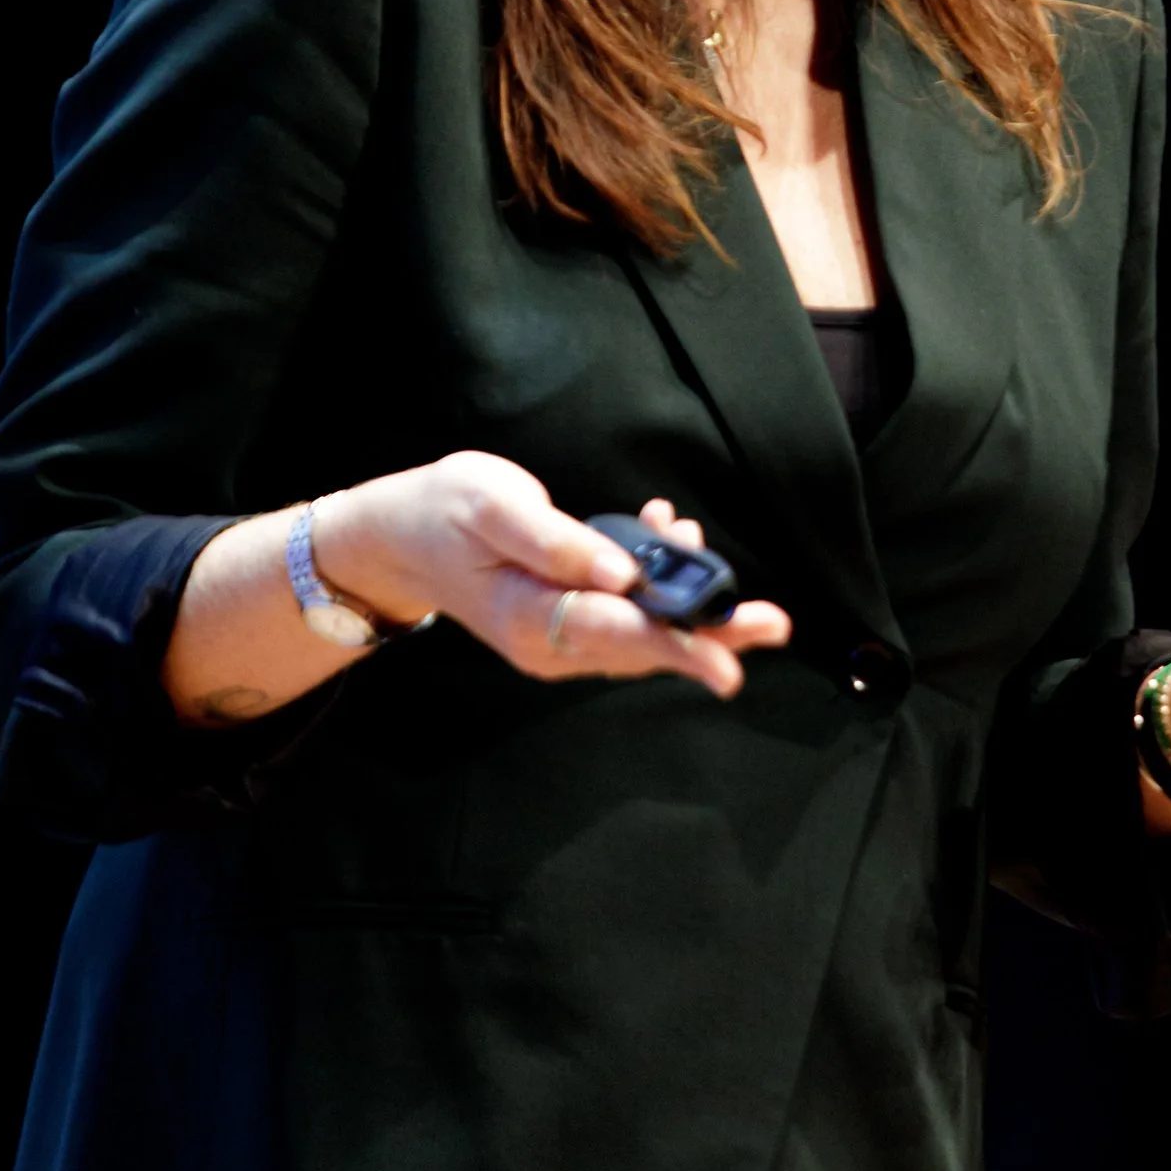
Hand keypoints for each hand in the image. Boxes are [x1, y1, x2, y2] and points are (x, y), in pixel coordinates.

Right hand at [318, 458, 790, 700]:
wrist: (396, 537)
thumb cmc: (440, 511)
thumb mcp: (489, 506)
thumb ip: (555, 539)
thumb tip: (624, 571)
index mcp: (530, 619)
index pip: (619, 636)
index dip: (679, 646)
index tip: (731, 664)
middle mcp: (551, 642)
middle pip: (644, 646)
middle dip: (710, 631)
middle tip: (774, 622)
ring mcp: (559, 637)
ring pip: (640, 629)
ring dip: (684, 594)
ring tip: (693, 539)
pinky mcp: (566, 621)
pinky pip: (624, 612)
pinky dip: (655, 580)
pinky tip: (664, 532)